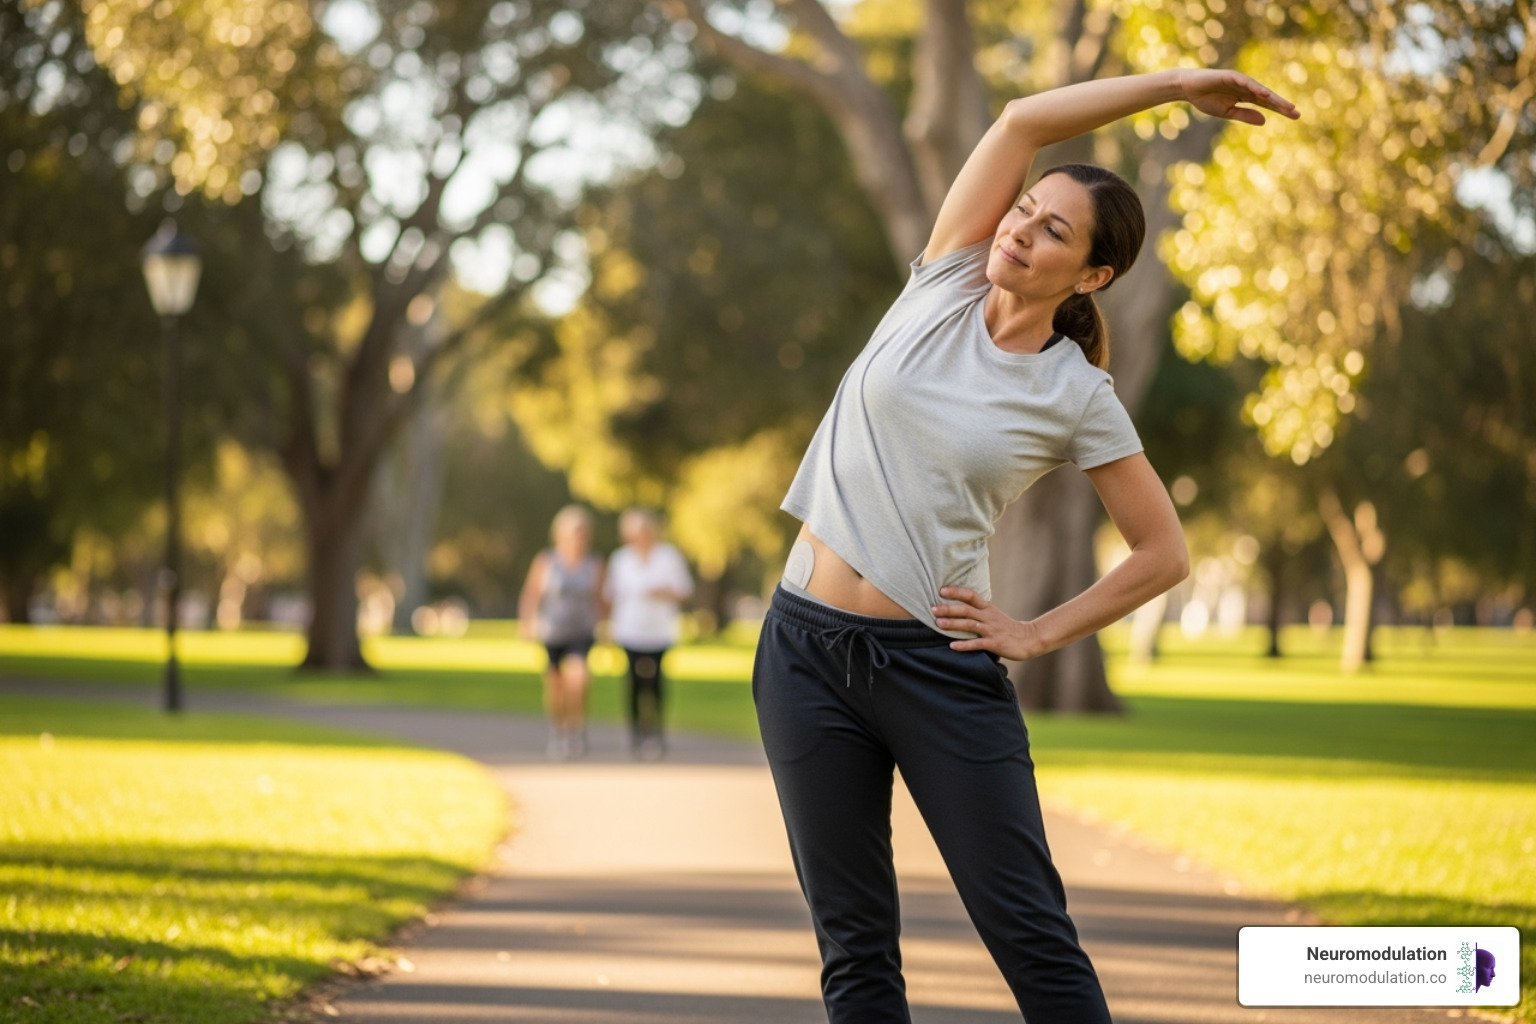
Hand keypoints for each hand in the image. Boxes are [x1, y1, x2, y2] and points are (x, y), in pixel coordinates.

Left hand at [932, 587, 1044, 660]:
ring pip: (970, 625)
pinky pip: (977, 644)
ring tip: (938, 624)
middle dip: (948, 609)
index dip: (956, 592)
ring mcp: (991, 630)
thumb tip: (957, 608)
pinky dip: (964, 645)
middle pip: (966, 610)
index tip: (941, 590)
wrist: (1029, 639)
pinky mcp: (995, 643)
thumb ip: (978, 611)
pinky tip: (952, 646)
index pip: (971, 596)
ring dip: (953, 624)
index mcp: (988, 608)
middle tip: (932, 609)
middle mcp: (988, 617)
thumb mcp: (993, 615)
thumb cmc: (1007, 627)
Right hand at [1177, 69, 1299, 125]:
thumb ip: (1245, 115)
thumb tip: (1265, 121)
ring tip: (1285, 106)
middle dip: (1281, 105)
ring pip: (1260, 90)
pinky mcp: (1231, 76)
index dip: (1280, 109)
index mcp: (1245, 96)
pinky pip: (1246, 83)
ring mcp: (1240, 81)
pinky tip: (1265, 95)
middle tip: (1296, 113)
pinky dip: (1256, 88)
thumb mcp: (1227, 112)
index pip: (1266, 103)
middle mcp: (1246, 87)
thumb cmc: (1206, 99)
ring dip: (1273, 98)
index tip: (1295, 116)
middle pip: (1267, 97)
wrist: (1188, 88)